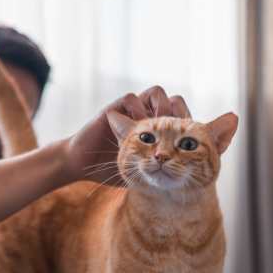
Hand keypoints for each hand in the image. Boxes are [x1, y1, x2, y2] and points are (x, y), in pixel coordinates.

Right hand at [63, 86, 192, 184]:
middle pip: (173, 100)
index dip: (187, 124)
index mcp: (157, 132)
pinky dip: (136, 109)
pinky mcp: (115, 110)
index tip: (185, 140)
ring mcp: (131, 112)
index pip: (181, 117)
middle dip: (177, 114)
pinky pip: (131, 98)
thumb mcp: (143, 174)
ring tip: (156, 128)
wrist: (84, 166)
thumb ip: (162, 172)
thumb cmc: (113, 172)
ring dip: (159, 108)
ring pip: (156, 92)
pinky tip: (135, 127)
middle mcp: (147, 117)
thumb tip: (189, 179)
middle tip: (173, 133)